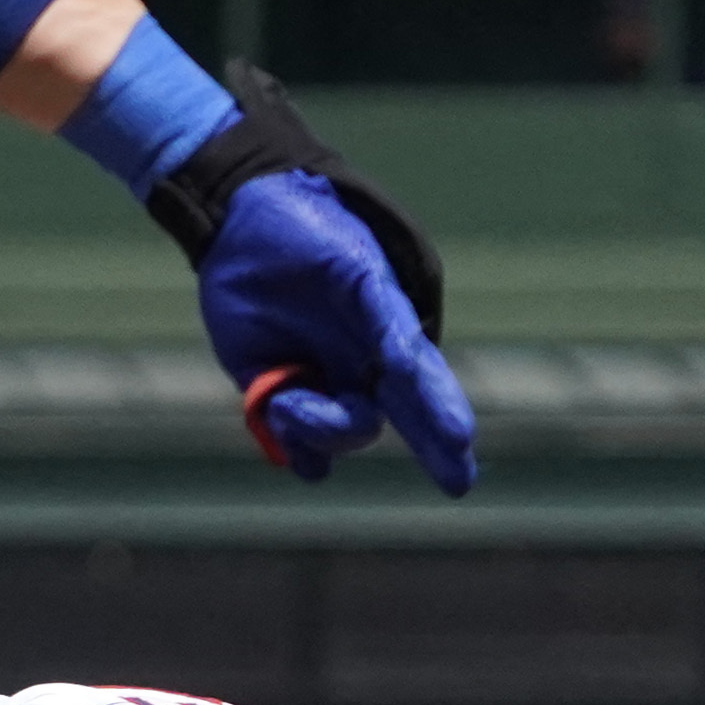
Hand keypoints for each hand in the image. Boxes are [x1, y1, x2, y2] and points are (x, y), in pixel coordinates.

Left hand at [196, 167, 476, 494]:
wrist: (244, 223)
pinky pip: (292, 440)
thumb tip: (406, 356)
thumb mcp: (352, 265)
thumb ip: (379, 311)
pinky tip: (291, 444)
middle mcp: (360, 364)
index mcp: (388, 330)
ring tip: (284, 405)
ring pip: (339, 433)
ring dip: (319, 431)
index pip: (424, 379)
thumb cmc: (309, 233)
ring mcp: (320, 381)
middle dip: (433, 447)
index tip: (460, 438)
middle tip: (458, 482)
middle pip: (401, 416)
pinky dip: (295, 449)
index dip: (443, 411)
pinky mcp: (272, 391)